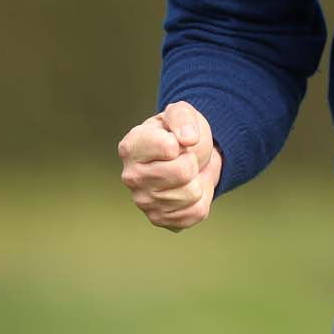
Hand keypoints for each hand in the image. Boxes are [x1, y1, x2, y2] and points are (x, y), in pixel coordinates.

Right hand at [117, 100, 222, 230]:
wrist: (187, 156)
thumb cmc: (178, 133)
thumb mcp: (181, 113)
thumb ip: (182, 118)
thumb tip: (188, 140)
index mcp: (131, 148)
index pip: (170, 148)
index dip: (183, 140)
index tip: (176, 140)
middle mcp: (131, 177)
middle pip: (183, 172)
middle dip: (192, 161)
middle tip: (185, 158)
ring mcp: (144, 202)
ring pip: (192, 193)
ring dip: (198, 180)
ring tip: (186, 174)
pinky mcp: (160, 219)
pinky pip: (196, 212)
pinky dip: (202, 199)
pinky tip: (187, 190)